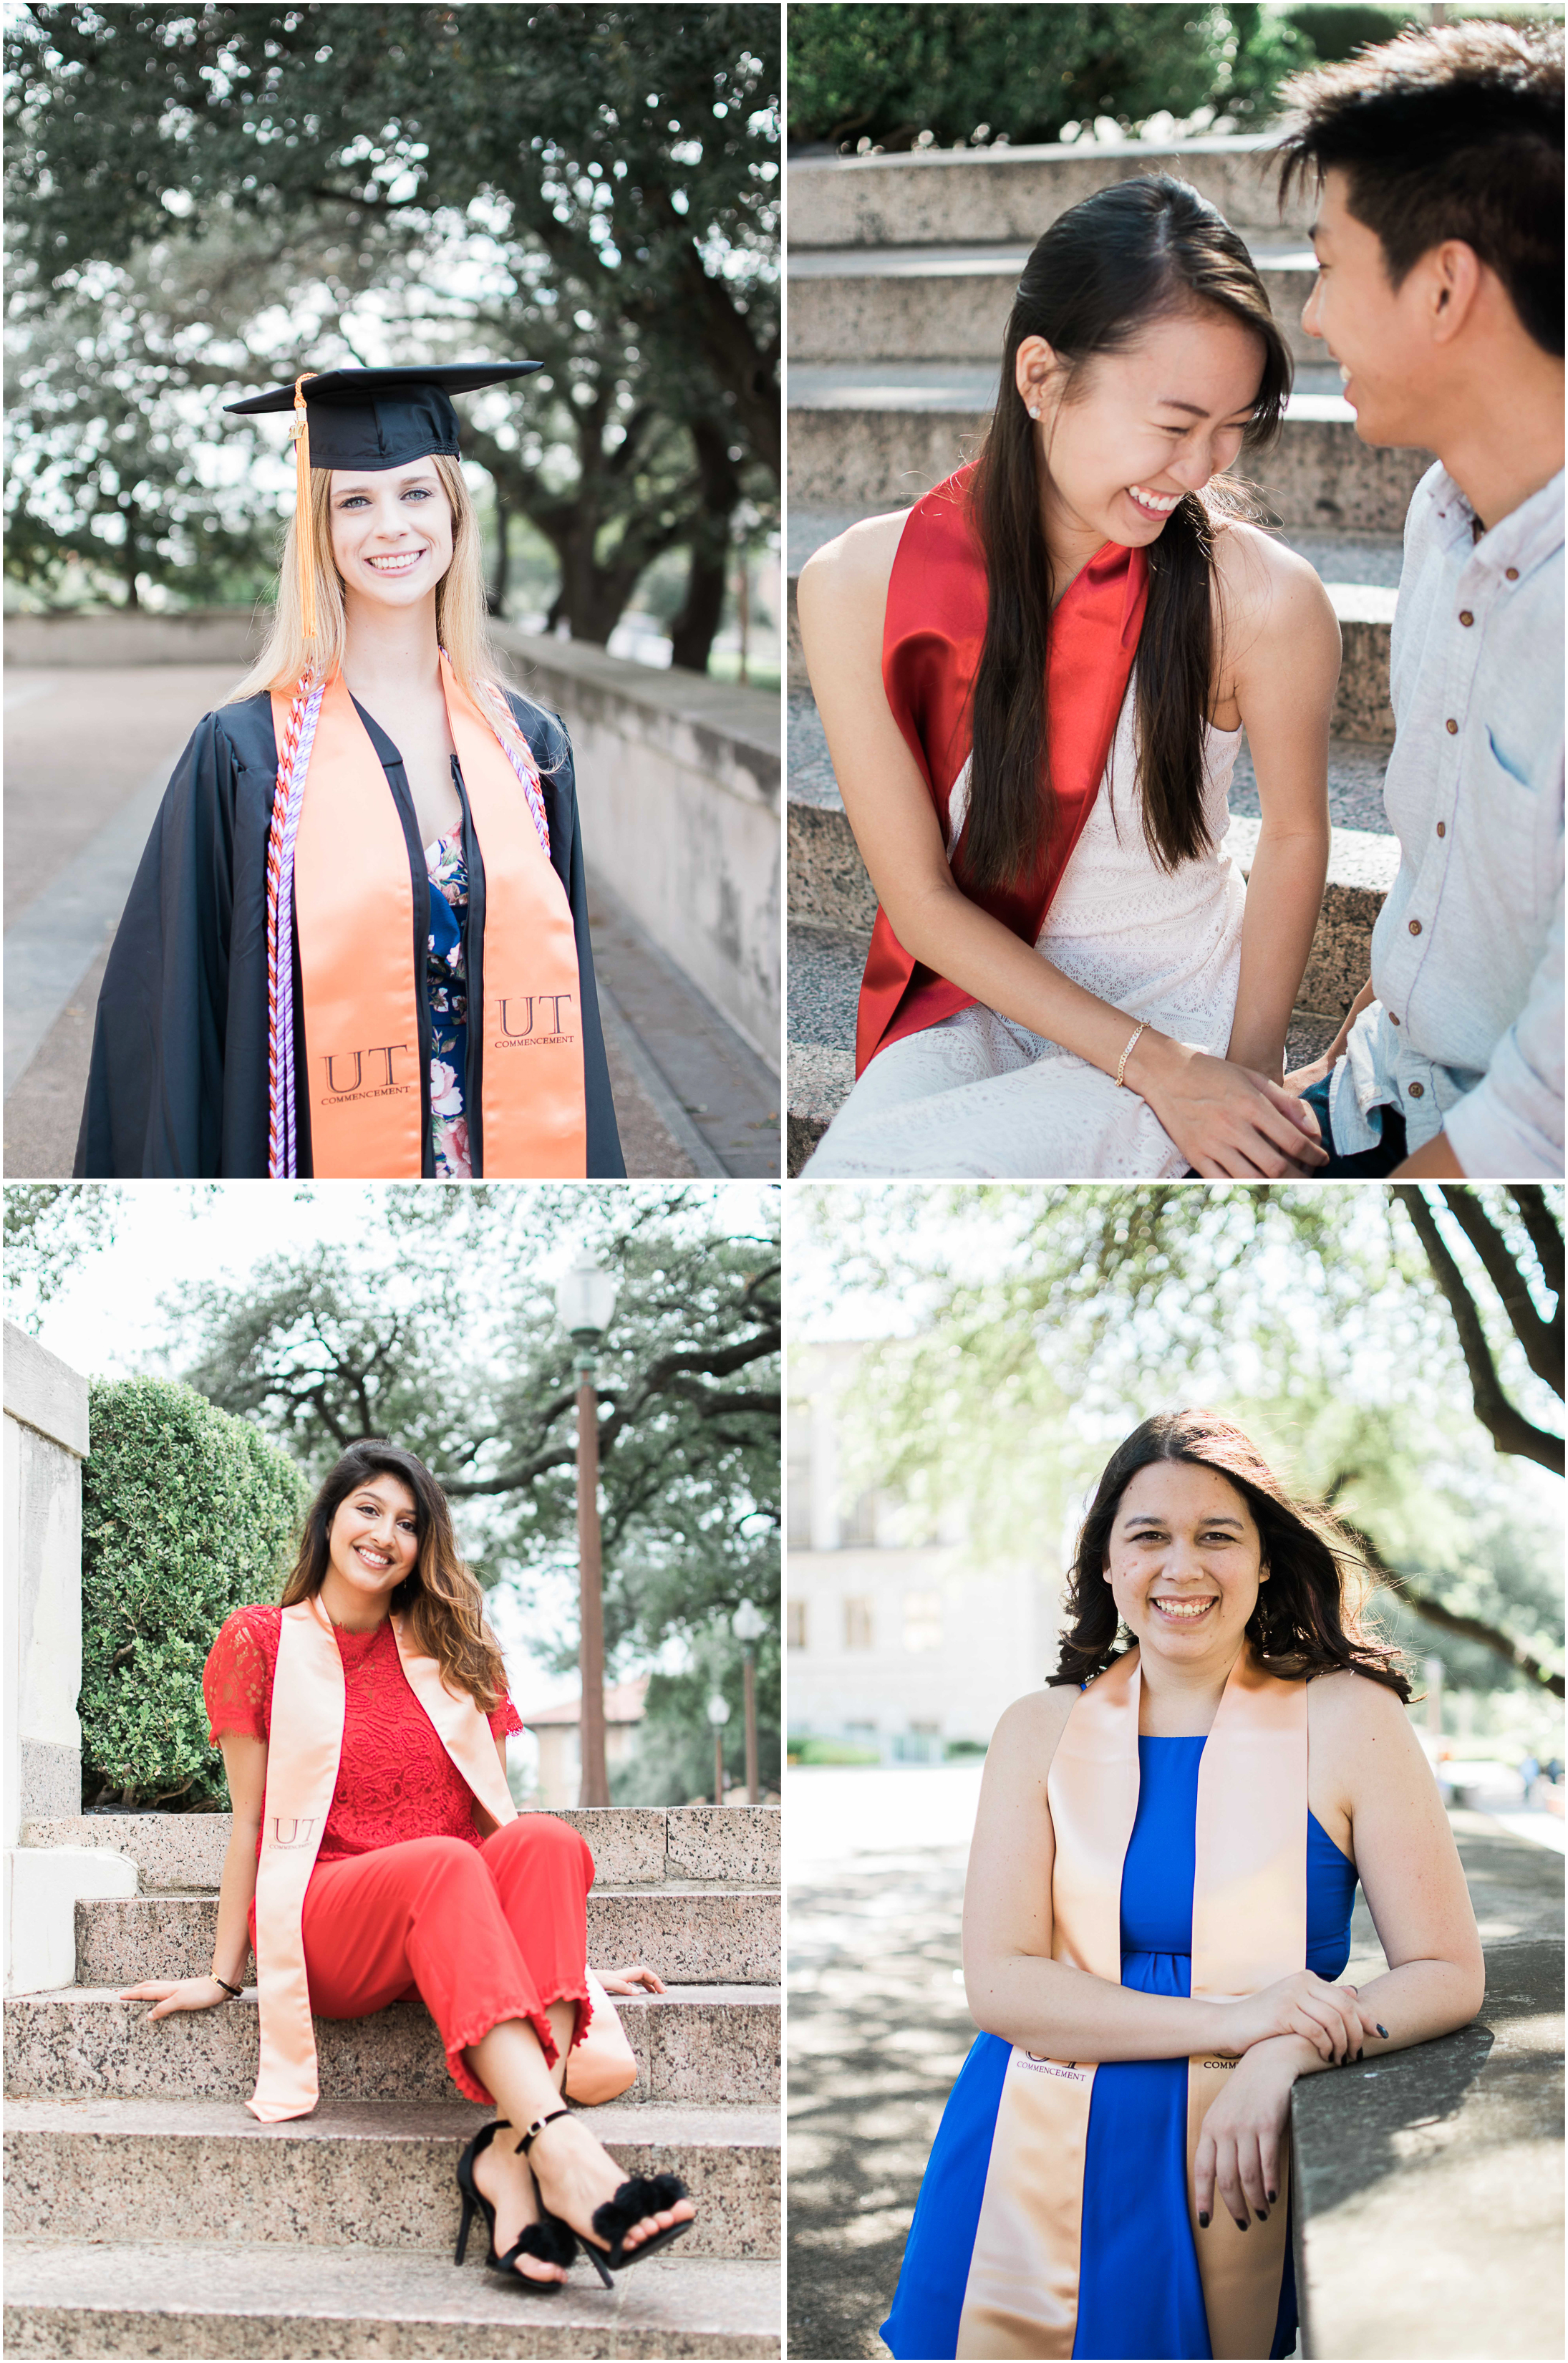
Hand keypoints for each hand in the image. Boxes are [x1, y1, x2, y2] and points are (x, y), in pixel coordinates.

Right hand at [119, 1974, 234, 2019]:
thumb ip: (163, 2008)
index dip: (132, 1994)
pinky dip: (158, 1995)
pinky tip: (162, 1999)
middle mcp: (170, 1988)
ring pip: (157, 1988)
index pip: (145, 1992)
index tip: (120, 1996)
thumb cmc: (201, 1993)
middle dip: (136, 1990)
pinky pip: (165, 1992)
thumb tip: (148, 2016)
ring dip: (146, 1990)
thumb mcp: (180, 2001)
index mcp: (167, 1990)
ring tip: (139, 1994)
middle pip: (149, 1987)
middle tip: (125, 1993)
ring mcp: (178, 1989)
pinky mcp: (185, 1993)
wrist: (219, 1985)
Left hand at [595, 1962, 665, 1995]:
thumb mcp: (607, 1984)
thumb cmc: (591, 1982)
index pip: (645, 1972)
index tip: (662, 1990)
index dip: (655, 1979)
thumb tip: (638, 1992)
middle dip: (655, 1981)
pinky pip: (631, 1984)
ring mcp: (618, 1979)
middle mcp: (622, 1975)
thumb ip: (622, 1987)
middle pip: (644, 1974)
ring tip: (655, 1993)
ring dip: (648, 1984)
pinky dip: (638, 1987)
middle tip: (663, 1992)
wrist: (580, 1981)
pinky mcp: (613, 1984)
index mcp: (624, 1975)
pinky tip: (638, 1994)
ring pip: (638, 1979)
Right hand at [1126, 1035, 1328, 1177]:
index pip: (1293, 1140)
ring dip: (1275, 1185)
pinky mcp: (1194, 1154)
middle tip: (1309, 1176)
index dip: (1313, 1155)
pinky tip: (1255, 1182)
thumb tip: (1311, 1130)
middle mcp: (1233, 1126)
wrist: (1166, 1072)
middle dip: (1300, 1176)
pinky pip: (1223, 1181)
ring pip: (1252, 1179)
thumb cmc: (1214, 1072)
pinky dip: (1244, 1186)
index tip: (1321, 1158)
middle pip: (1276, 1166)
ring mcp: (1212, 1143)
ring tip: (1286, 1182)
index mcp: (1251, 1105)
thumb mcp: (1253, 1078)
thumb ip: (1285, 1102)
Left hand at [1194, 2039, 1298, 2231]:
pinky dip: (1269, 2184)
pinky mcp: (1267, 2124)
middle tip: (1244, 2223)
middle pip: (1225, 2179)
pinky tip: (1273, 2196)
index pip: (1201, 2169)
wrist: (1271, 2058)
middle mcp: (1224, 2128)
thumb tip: (1224, 2175)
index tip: (1204, 2221)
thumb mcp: (1227, 2111)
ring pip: (1246, 2176)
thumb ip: (1222, 2139)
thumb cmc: (1250, 2088)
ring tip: (1262, 2213)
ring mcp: (1245, 2126)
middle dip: (1234, 2207)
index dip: (1202, 2198)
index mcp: (1210, 2126)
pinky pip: (1267, 2162)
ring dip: (1255, 2201)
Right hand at [1217, 1970, 1380, 2066]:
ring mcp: (1292, 1995)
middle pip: (1345, 2008)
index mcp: (1307, 1978)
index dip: (1366, 2017)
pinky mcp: (1283, 2012)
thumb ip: (1323, 2000)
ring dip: (1342, 2045)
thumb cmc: (1265, 2021)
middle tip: (1356, 2055)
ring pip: (1333, 2021)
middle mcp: (1301, 1982)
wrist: (1230, 2025)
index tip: (1378, 2035)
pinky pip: (1316, 2031)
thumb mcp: (1297, 2007)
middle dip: (1356, 2035)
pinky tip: (1325, 2058)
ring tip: (1340, 2060)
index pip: (1347, 1997)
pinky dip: (1326, 2047)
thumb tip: (1353, 1992)